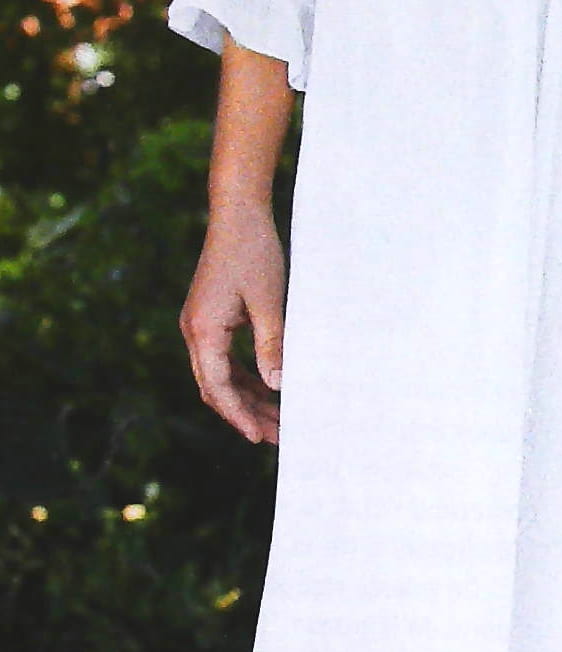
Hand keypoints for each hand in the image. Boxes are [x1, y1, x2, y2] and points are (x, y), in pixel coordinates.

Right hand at [179, 198, 285, 444]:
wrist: (237, 214)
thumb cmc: (254, 253)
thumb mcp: (269, 302)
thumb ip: (271, 346)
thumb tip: (277, 388)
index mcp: (203, 331)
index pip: (218, 388)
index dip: (239, 416)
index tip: (258, 438)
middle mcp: (194, 332)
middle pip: (216, 387)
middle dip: (245, 414)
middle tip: (276, 436)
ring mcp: (199, 325)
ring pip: (220, 375)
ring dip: (246, 397)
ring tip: (277, 419)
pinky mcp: (210, 318)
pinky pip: (224, 358)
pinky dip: (244, 376)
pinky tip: (267, 389)